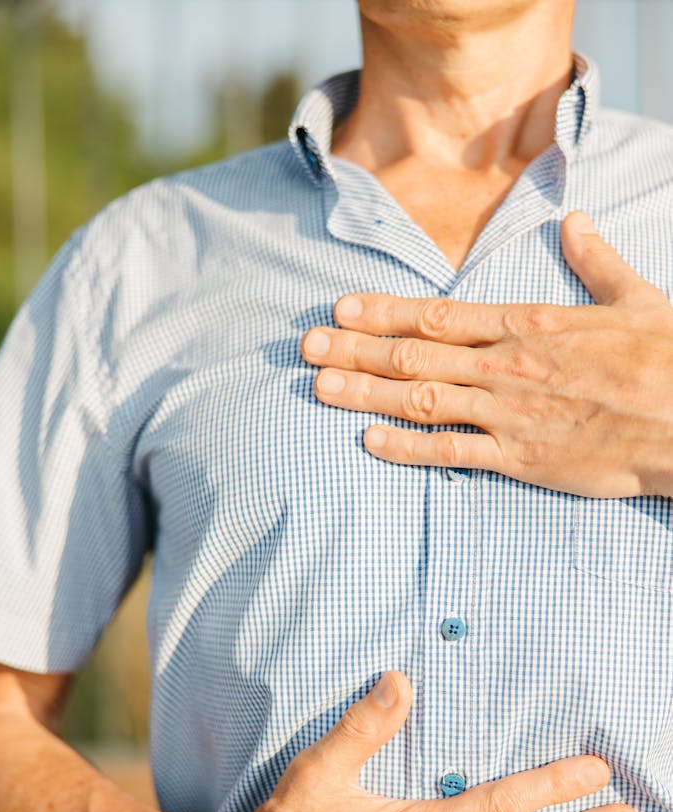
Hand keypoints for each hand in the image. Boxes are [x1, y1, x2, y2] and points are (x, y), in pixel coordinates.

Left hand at [301, 213, 672, 497]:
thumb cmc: (668, 360)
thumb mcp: (636, 298)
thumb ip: (595, 261)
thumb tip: (576, 223)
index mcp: (528, 324)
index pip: (439, 315)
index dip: (383, 313)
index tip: (341, 309)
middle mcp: (507, 365)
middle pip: (413, 357)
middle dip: (355, 351)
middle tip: (306, 348)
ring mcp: (509, 412)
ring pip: (420, 400)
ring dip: (364, 394)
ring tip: (319, 388)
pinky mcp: (520, 457)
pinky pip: (452, 452)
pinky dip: (407, 448)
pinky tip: (368, 443)